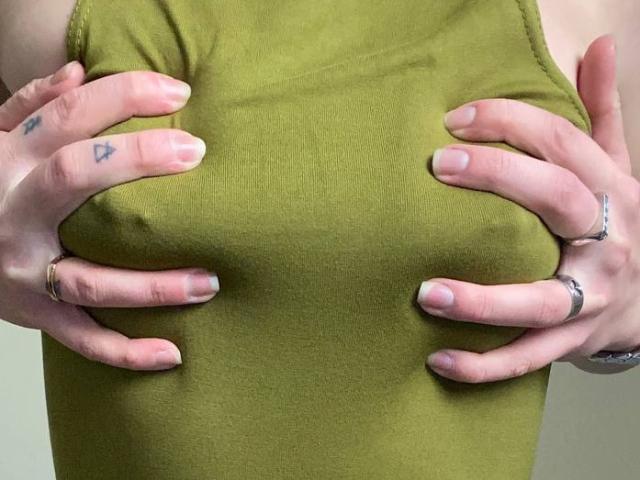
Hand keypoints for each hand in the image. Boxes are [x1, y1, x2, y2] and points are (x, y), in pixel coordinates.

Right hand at [0, 61, 218, 370]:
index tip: (179, 91)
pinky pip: (81, 337)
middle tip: (196, 153)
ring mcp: (24, 269)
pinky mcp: (33, 312)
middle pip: (73, 177)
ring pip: (90, 277)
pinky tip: (172, 354)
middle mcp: (13, 212)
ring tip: (209, 281)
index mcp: (8, 161)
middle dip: (136, 160)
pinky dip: (125, 352)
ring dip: (152, 284)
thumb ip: (30, 106)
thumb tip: (77, 72)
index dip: (121, 97)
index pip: (66, 118)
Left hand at [417, 34, 639, 381]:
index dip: (511, 123)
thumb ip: (602, 113)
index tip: (455, 119)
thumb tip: (602, 45)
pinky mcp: (573, 342)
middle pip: (560, 201)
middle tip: (437, 167)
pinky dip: (484, 365)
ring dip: (484, 301)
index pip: (563, 144)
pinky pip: (528, 359)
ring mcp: (593, 297)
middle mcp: (608, 240)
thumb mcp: (616, 166)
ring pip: (542, 300)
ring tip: (426, 294)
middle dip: (501, 179)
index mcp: (613, 190)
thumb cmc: (616, 222)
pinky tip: (437, 360)